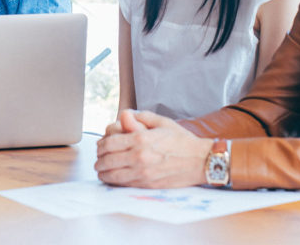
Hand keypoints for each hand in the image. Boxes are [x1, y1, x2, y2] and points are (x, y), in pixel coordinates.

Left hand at [95, 110, 213, 188]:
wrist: (200, 160)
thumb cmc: (182, 141)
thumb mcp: (162, 122)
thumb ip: (140, 117)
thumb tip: (123, 115)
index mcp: (141, 138)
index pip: (109, 143)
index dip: (100, 145)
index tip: (100, 146)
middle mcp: (139, 156)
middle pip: (107, 160)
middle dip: (99, 159)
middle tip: (99, 159)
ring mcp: (143, 172)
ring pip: (112, 175)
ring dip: (103, 173)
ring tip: (101, 170)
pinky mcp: (147, 184)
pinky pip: (123, 184)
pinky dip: (114, 182)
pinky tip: (112, 178)